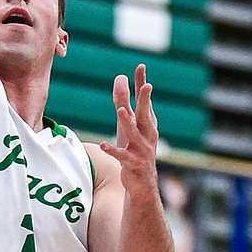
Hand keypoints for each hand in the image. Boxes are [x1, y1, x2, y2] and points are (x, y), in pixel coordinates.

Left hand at [102, 65, 158, 197]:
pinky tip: (103, 144)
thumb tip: (120, 77)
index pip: (144, 101)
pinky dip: (113, 150)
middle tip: (147, 86)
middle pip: (145, 115)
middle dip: (146, 100)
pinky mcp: (134, 165)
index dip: (142, 84)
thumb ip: (124, 101)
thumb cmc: (134, 149)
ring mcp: (142, 150)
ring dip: (128, 122)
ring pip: (135, 135)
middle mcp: (148, 135)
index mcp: (147, 124)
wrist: (142, 184)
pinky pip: (123, 156)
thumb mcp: (128, 125)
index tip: (140, 66)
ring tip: (121, 110)